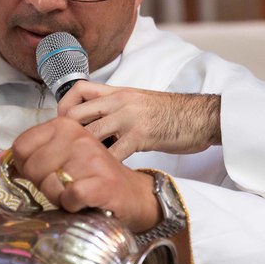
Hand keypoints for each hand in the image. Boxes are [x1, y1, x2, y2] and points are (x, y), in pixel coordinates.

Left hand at [0, 117, 160, 234]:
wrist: (129, 195)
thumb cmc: (89, 177)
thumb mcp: (53, 163)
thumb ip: (20, 162)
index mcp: (63, 125)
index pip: (20, 148)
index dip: (27, 167)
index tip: (47, 172)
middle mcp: (78, 136)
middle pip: (32, 167)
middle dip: (43, 184)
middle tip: (65, 185)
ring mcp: (91, 158)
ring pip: (48, 184)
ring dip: (58, 197)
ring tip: (75, 193)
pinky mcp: (101, 184)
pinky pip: (68, 197)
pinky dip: (71, 206)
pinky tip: (83, 202)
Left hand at [58, 82, 220, 159]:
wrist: (200, 116)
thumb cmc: (171, 113)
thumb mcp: (138, 101)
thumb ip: (115, 109)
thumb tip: (94, 126)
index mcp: (118, 91)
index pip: (78, 89)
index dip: (64, 108)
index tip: (64, 126)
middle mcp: (119, 101)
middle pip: (76, 114)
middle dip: (66, 136)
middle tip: (66, 153)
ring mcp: (129, 118)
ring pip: (90, 134)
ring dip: (82, 153)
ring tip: (81, 167)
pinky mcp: (141, 135)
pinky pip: (114, 153)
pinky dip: (106, 165)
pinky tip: (104, 174)